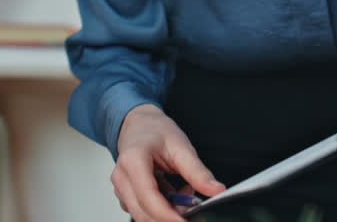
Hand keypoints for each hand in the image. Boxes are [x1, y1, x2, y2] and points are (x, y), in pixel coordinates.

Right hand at [112, 104, 225, 221]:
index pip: (149, 198)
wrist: (139, 125)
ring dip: (167, 212)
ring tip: (183, 190)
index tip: (187, 221)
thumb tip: (215, 190)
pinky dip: (162, 208)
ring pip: (144, 215)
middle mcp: (122, 177)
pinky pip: (144, 212)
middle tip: (193, 203)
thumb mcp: (180, 146)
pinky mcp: (125, 196)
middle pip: (144, 213)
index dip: (169, 215)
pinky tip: (172, 192)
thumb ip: (197, 171)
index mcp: (133, 161)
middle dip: (171, 216)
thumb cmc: (155, 131)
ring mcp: (121, 188)